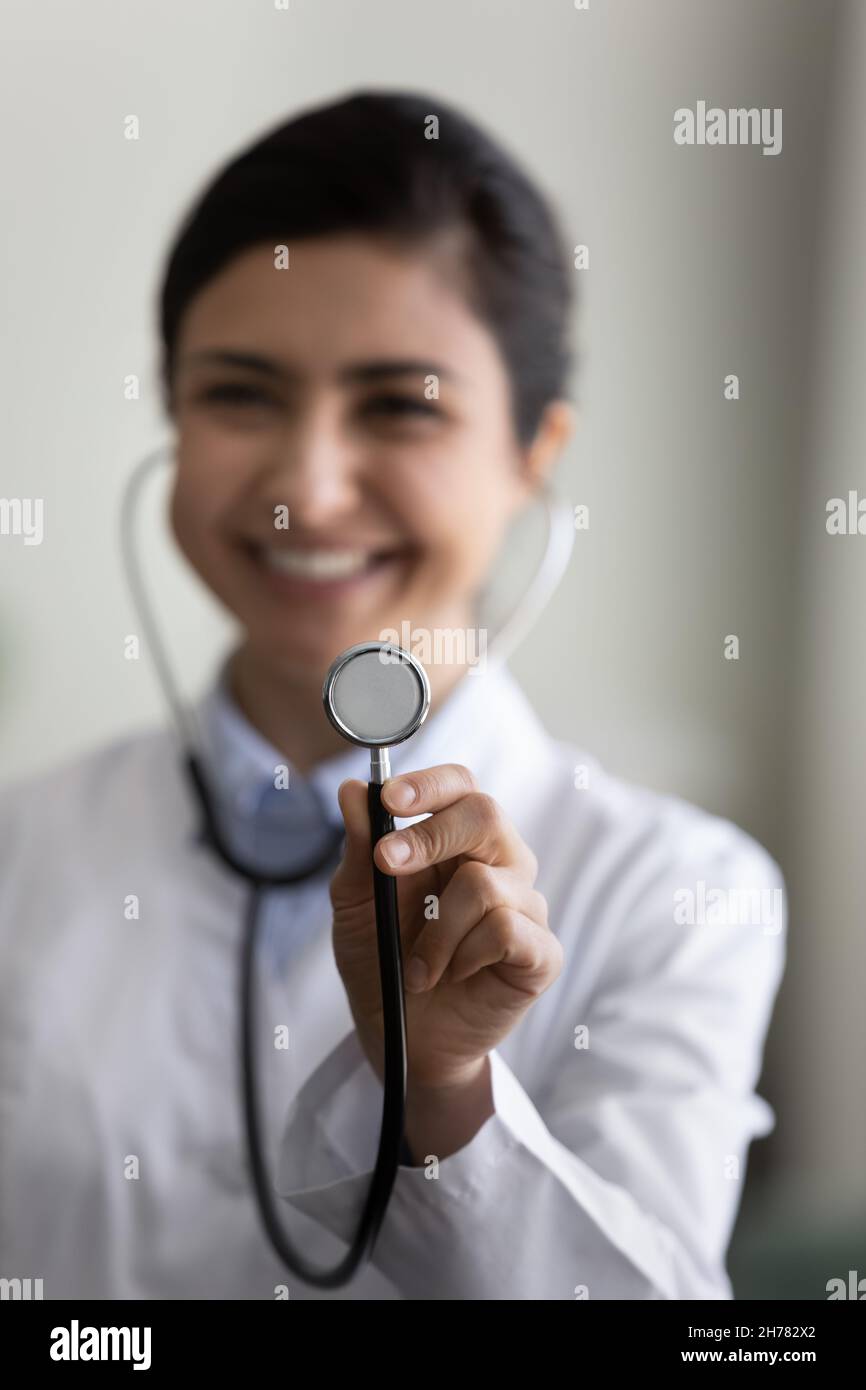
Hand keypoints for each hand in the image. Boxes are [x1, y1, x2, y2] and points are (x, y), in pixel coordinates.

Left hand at [330, 764, 562, 1157]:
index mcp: (458, 840)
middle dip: (431, 836)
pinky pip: (506, 929)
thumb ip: (359, 847)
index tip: (389, 798)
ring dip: (434, 930)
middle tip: (387, 865)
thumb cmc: (383, 962)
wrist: (401, 1039)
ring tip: (418, 966)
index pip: (460, 786)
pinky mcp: (541, 952)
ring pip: (484, 883)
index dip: (430, 784)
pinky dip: (464, 955)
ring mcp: (526, 906)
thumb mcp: (356, 904)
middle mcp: (500, 863)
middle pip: (486, 814)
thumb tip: (351, 788)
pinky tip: (453, 975)